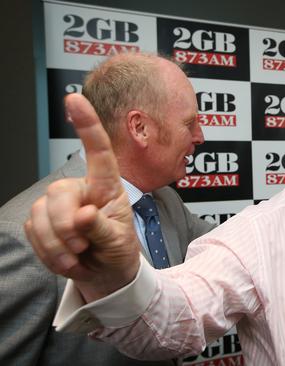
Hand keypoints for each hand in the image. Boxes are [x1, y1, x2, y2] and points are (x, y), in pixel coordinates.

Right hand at [24, 93, 139, 301]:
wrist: (104, 272)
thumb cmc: (117, 249)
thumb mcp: (119, 242)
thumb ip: (103, 228)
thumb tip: (83, 216)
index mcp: (106, 187)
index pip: (98, 152)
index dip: (87, 125)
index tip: (75, 99)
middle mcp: (80, 190)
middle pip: (57, 194)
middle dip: (67, 226)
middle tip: (83, 246)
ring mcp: (56, 204)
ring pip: (41, 215)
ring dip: (58, 244)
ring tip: (79, 255)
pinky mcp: (39, 220)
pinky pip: (32, 231)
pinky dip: (49, 251)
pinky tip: (66, 257)